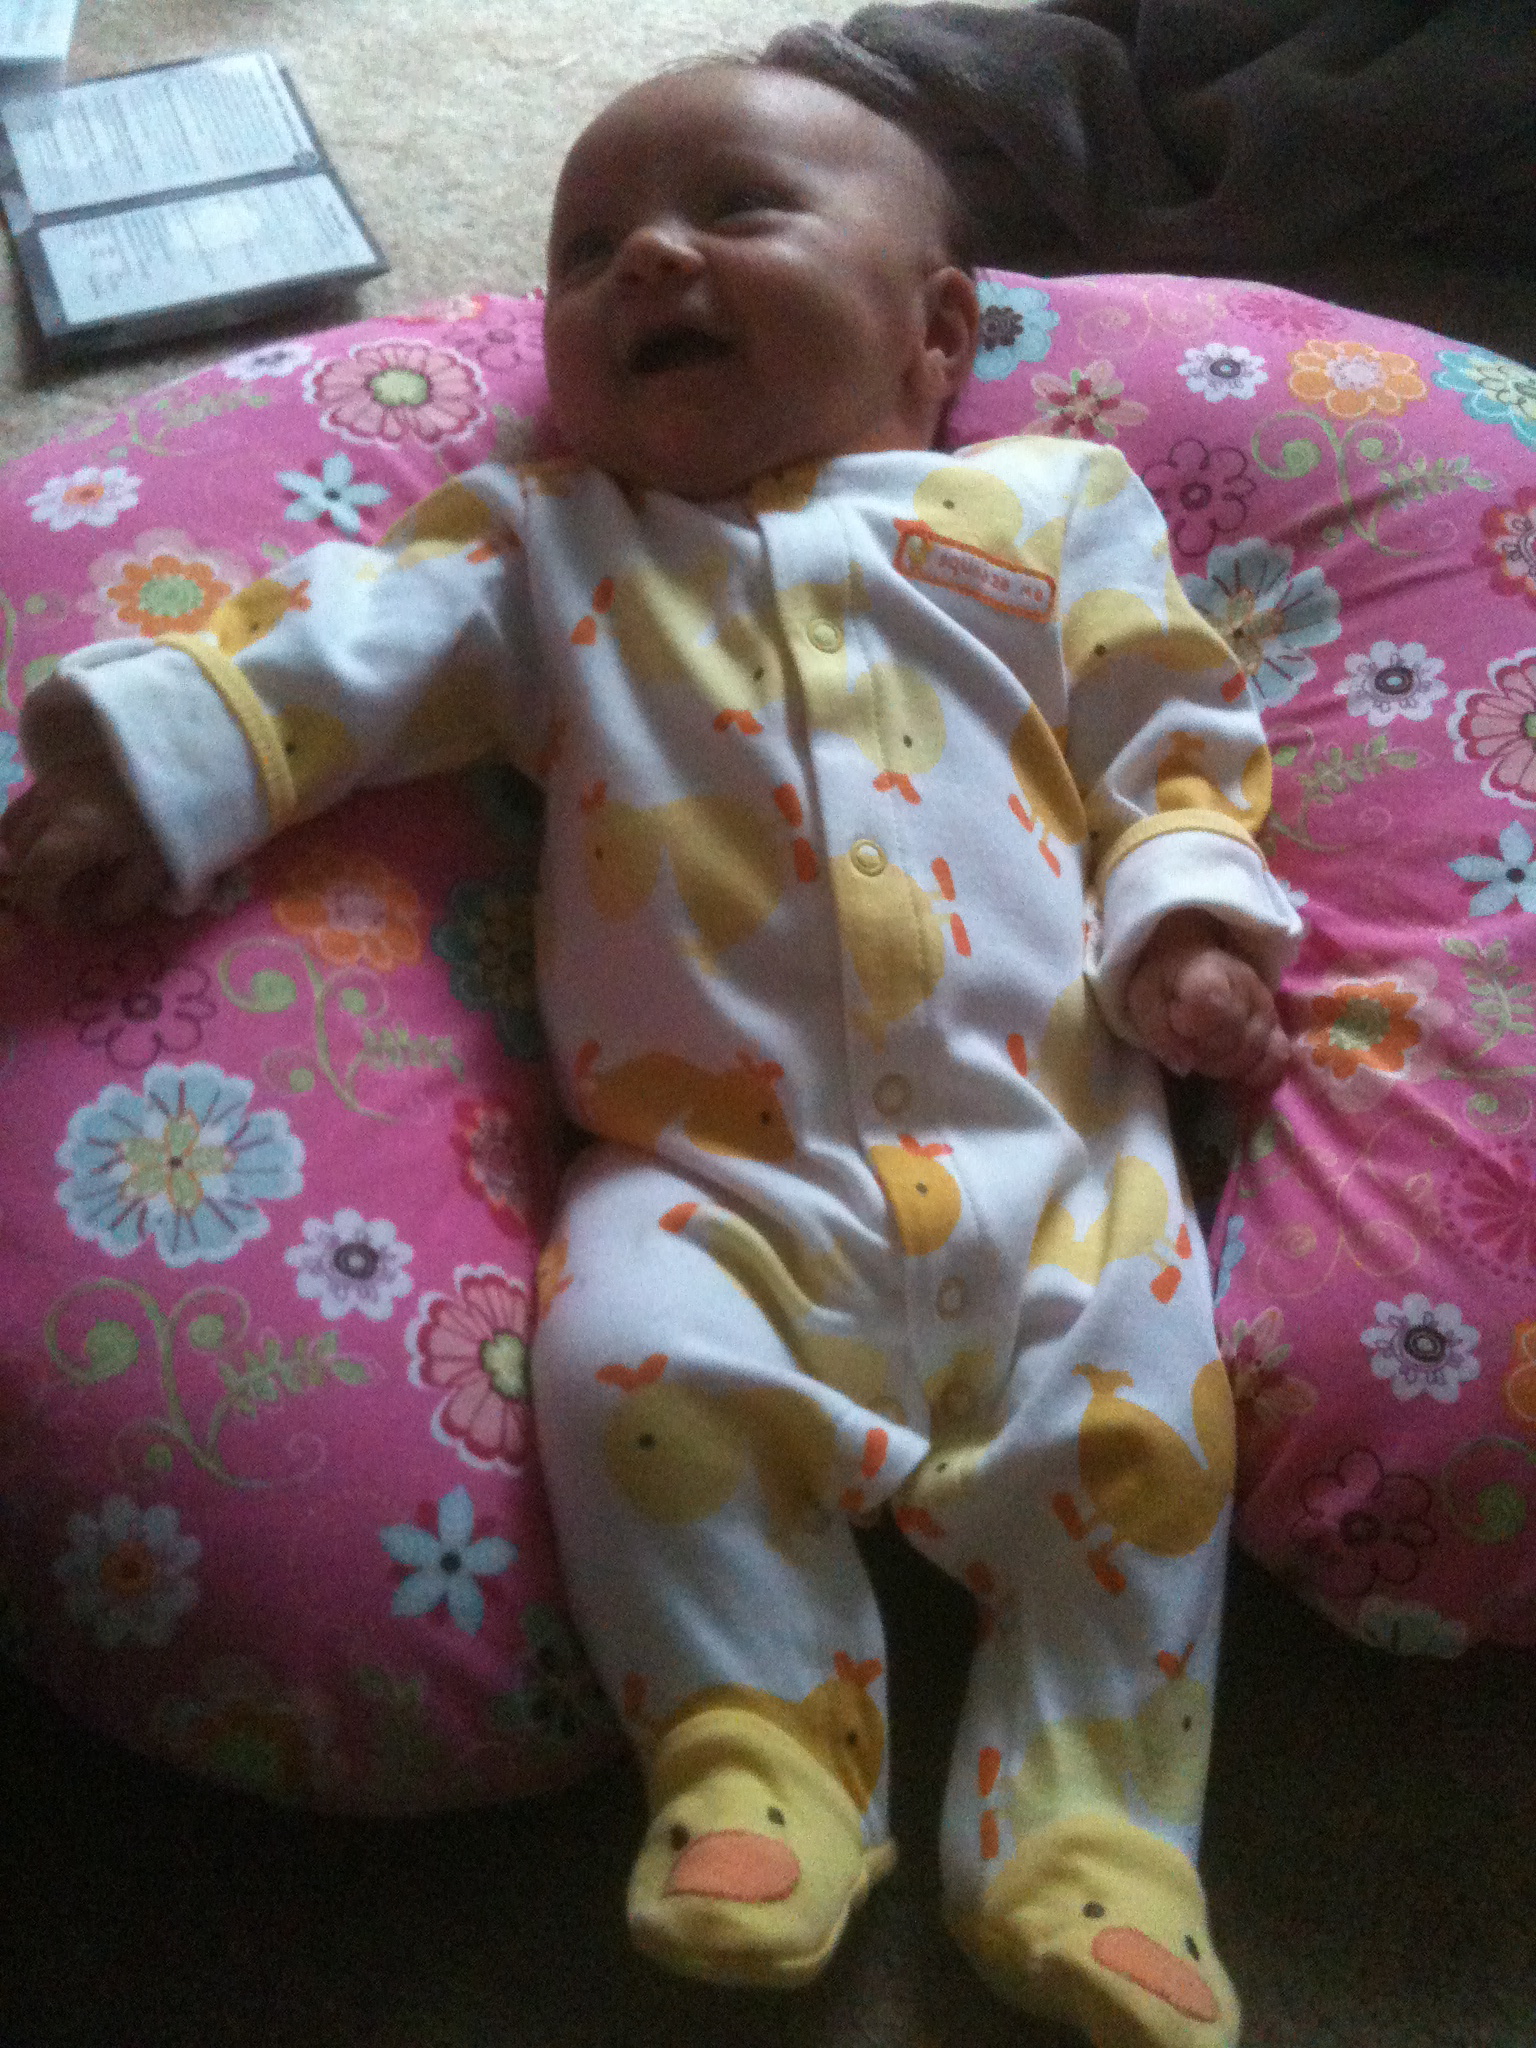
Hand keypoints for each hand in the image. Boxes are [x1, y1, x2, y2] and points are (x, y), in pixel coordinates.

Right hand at [0, 757, 168, 926]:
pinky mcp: (51, 777)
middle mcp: (50, 806)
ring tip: (60, 876)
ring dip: (27, 861)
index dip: (44, 908)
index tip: (68, 921)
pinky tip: (51, 847)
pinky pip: (19, 812)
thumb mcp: (151, 875)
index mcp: (75, 831)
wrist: (177, 773)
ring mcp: (46, 787)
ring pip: (11, 834)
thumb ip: (115, 904)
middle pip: (19, 857)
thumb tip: (85, 917)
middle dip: (37, 888)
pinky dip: (25, 836)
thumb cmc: (167, 826)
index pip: (35, 878)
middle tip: (68, 902)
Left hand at [1124, 908, 1288, 1090]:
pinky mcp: (1278, 1027)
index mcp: (1209, 971)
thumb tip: (1184, 1065)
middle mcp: (1248, 987)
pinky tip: (1235, 1074)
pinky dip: (1256, 1074)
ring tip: (1204, 1054)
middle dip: (1205, 1054)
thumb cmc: (1164, 983)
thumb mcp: (1143, 999)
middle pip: (1235, 1039)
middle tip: (1187, 1045)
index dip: (1193, 1025)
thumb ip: (1157, 1030)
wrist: (1192, 963)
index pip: (1212, 1002)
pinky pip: (1278, 1059)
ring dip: (1225, 1066)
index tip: (1178, 1024)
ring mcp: (1267, 1008)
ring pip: (1257, 1053)